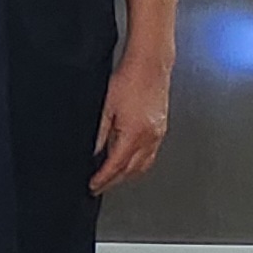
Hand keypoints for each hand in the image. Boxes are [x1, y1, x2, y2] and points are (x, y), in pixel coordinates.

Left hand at [93, 50, 169, 192]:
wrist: (150, 65)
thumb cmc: (128, 79)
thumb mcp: (106, 107)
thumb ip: (99, 132)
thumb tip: (92, 151)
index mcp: (134, 133)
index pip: (116, 165)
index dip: (103, 178)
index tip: (94, 186)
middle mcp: (150, 137)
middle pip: (132, 170)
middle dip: (115, 181)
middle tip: (100, 186)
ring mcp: (158, 134)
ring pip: (143, 165)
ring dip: (128, 175)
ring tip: (112, 178)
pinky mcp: (161, 128)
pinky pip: (150, 154)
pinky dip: (139, 163)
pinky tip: (129, 161)